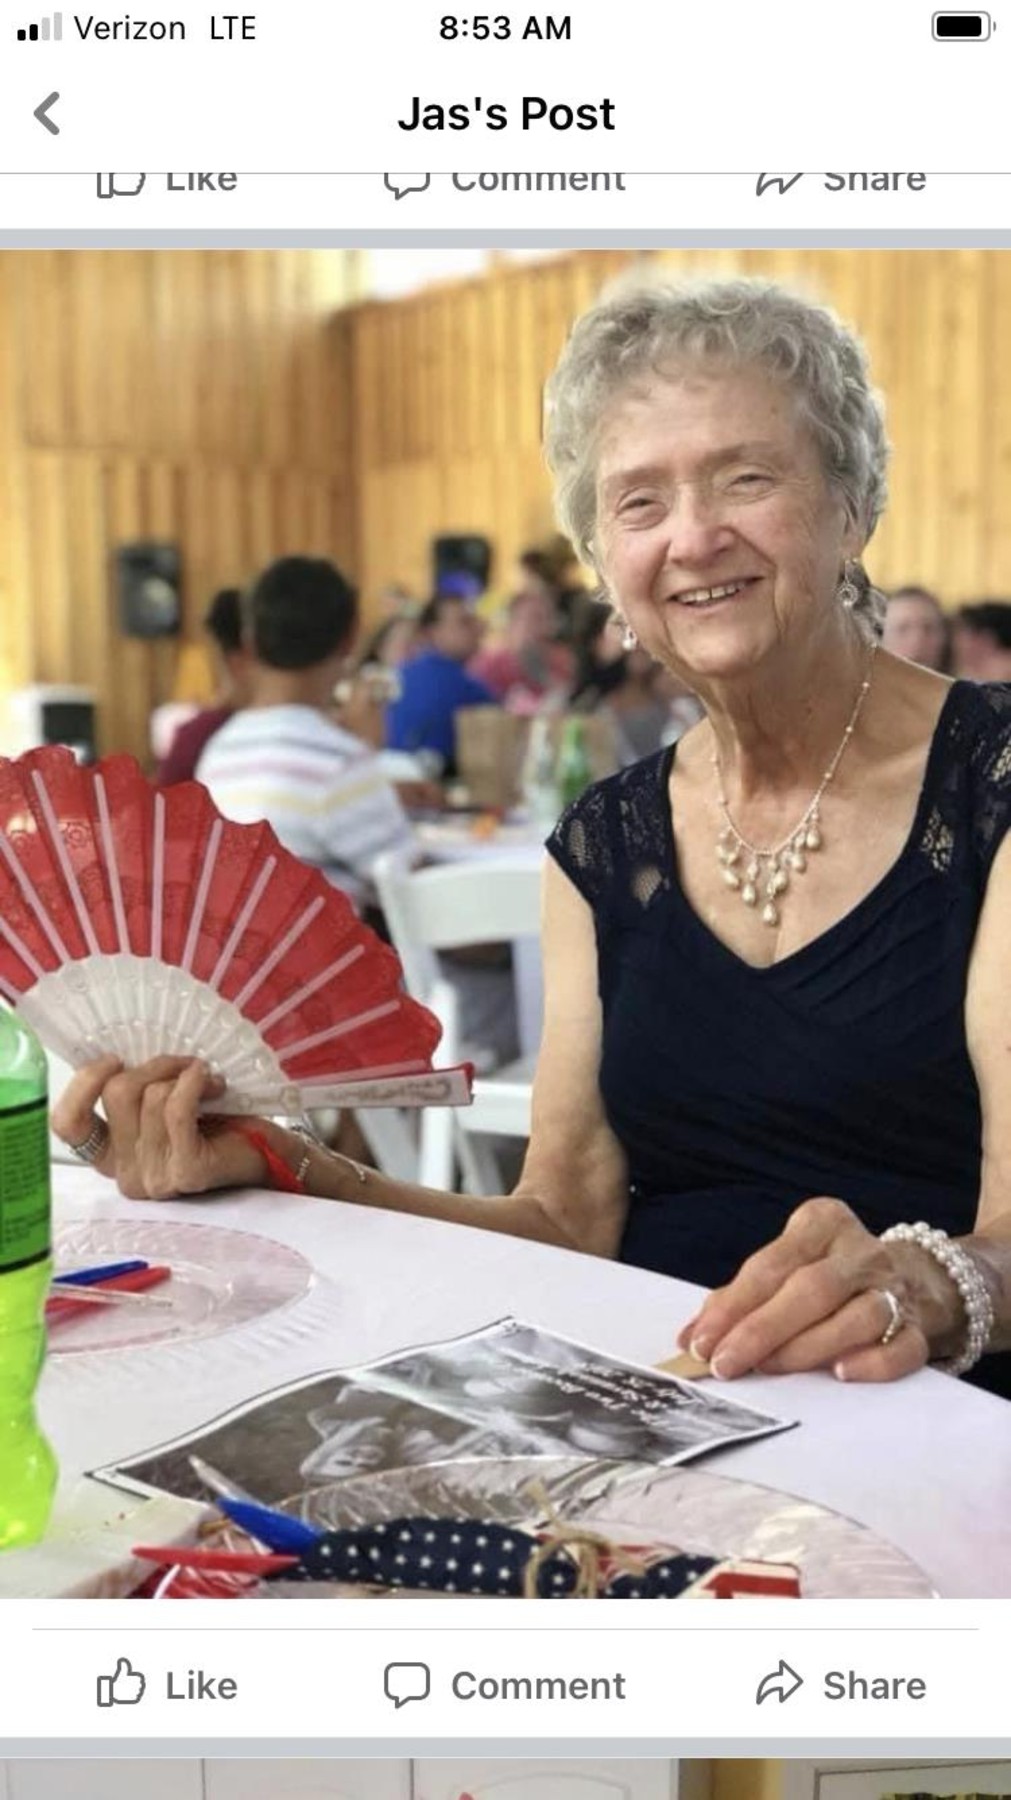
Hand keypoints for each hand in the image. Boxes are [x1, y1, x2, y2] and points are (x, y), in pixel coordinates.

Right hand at [51, 1055, 269, 1200]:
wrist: (268, 1156)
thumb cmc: (218, 1125)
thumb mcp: (163, 1106)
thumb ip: (136, 1092)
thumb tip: (121, 1051)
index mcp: (111, 1155)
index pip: (68, 1124)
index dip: (83, 1083)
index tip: (114, 1058)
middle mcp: (126, 1174)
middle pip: (117, 1094)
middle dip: (155, 1064)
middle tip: (185, 1063)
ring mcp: (155, 1179)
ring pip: (151, 1098)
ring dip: (184, 1074)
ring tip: (208, 1080)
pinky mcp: (186, 1173)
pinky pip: (176, 1110)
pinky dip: (194, 1083)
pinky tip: (212, 1081)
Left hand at [677, 1197, 964, 1382]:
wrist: (920, 1280)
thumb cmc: (831, 1277)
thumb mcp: (788, 1269)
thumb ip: (740, 1300)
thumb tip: (691, 1338)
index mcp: (821, 1224)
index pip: (770, 1265)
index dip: (732, 1306)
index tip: (700, 1343)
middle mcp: (860, 1251)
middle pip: (810, 1288)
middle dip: (762, 1329)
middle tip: (725, 1364)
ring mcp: (894, 1287)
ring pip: (855, 1316)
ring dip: (807, 1347)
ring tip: (769, 1369)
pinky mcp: (921, 1326)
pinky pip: (902, 1346)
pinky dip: (872, 1362)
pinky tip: (841, 1373)